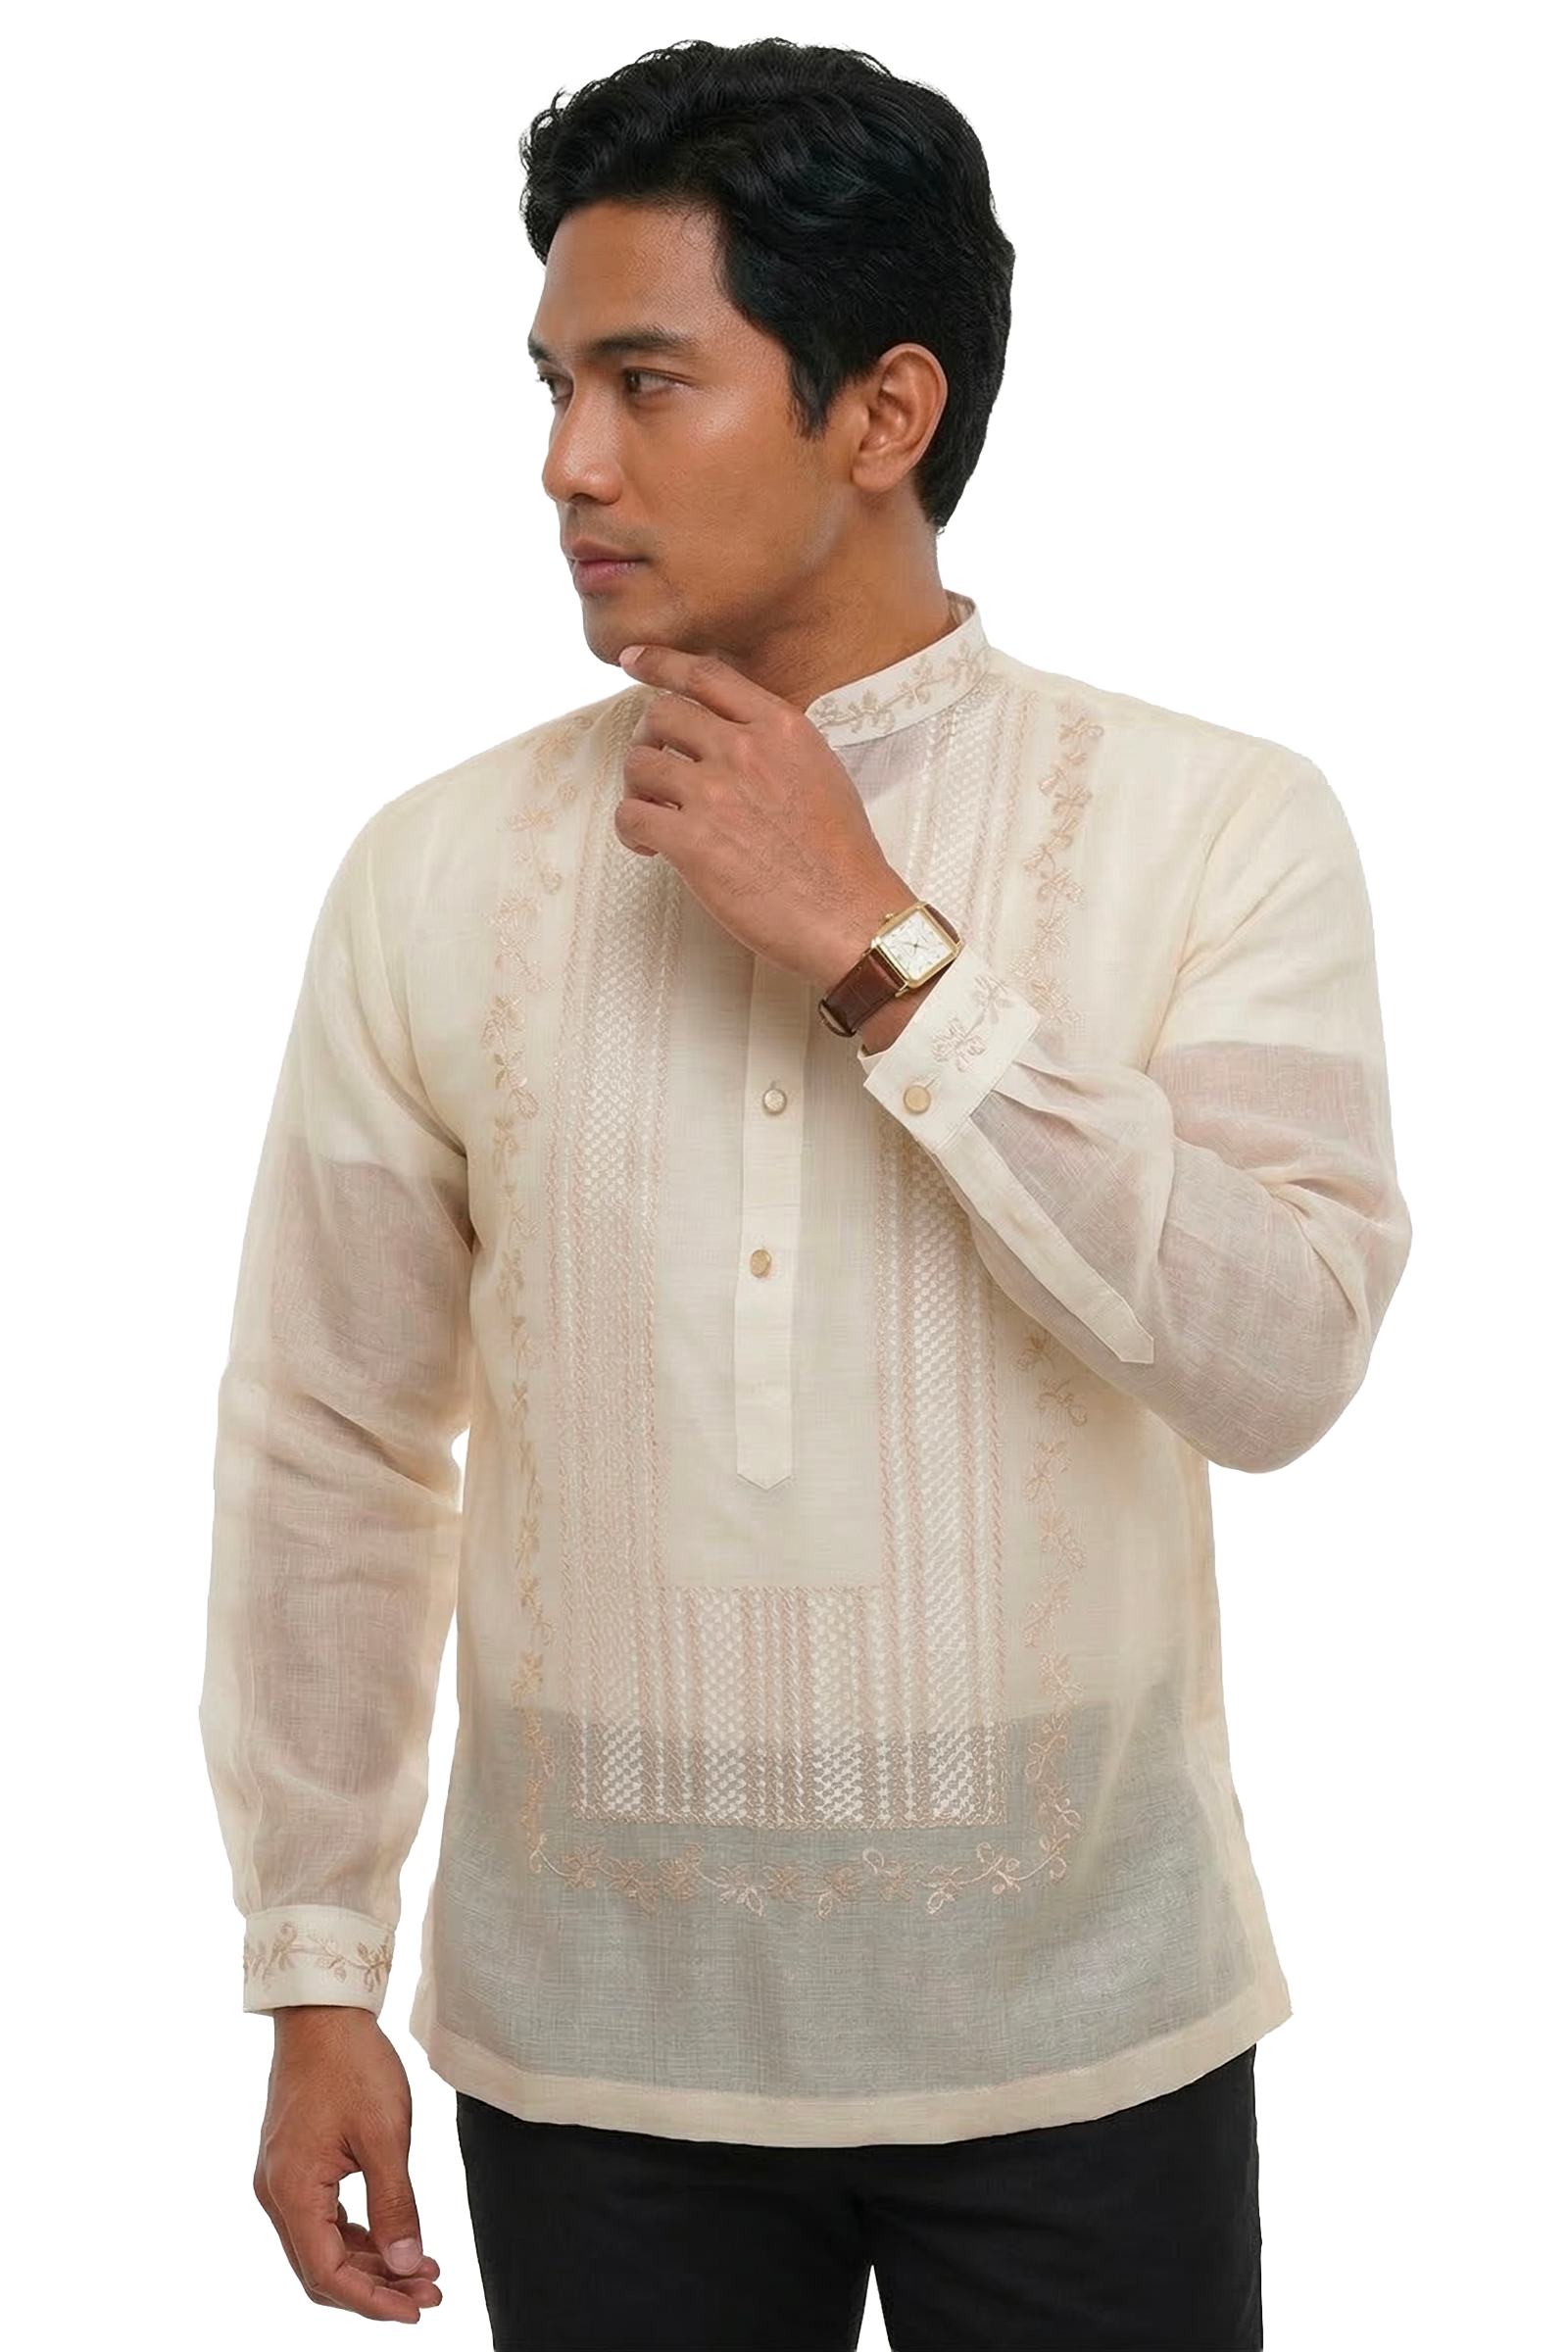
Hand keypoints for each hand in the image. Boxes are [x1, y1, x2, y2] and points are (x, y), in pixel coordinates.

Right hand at [254, 2007, 441, 2323]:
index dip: (372, 2300)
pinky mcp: (294, 2164)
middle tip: (429, 2292)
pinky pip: (322, 2218)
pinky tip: (395, 2238)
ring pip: (323, 2245)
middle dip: (376, 2287)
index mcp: (291, 2189)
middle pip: (322, 2267)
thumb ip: (395, 2205)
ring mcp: (282, 2178)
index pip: (326, 2272)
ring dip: (371, 2263)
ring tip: (422, 2270)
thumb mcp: (385, 2135)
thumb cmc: (352, 2063)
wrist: (324, 2010)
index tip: (415, 2309)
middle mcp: (276, 2192)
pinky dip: (358, 2235)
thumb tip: (406, 2266)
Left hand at [615, 643, 915, 992]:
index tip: (634, 663)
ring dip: (637, 788)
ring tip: (654, 814)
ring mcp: (716, 794)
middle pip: (662, 714)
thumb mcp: (822, 771)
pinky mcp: (692, 842)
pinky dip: (630, 831)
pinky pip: (631, 816)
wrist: (850, 915)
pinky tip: (650, 849)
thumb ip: (776, 743)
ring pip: (639, 764)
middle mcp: (745, 750)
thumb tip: (735, 732)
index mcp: (780, 727)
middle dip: (648, 739)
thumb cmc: (841, 856)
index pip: (706, 674)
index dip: (661, 663)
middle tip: (654, 771)